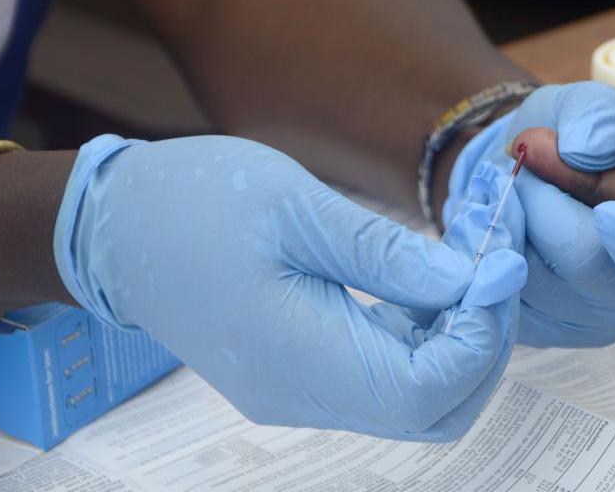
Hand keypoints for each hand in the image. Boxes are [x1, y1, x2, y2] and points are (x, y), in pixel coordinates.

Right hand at [54, 134, 526, 440]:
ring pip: (415, 401)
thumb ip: (389, 254)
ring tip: (468, 268)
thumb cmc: (194, 203)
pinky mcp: (298, 377)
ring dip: (458, 342)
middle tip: (495, 270)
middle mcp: (302, 397)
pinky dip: (422, 340)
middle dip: (484, 346)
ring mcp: (299, 395)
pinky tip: (427, 284)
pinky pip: (383, 379)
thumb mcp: (297, 208)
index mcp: (297, 359)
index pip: (428, 389)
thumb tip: (471, 281)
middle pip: (433, 411)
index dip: (483, 336)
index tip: (498, 266)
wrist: (115, 229)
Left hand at [447, 82, 614, 347]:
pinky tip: (501, 216)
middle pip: (587, 263)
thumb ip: (600, 116)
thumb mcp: (592, 108)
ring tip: (516, 181)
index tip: (610, 212)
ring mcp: (588, 321)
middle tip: (527, 155)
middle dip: (545, 202)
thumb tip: (585, 149)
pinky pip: (499, 288)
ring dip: (512, 215)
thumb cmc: (573, 142)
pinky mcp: (537, 328)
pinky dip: (489, 241)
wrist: (522, 174)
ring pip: (532, 273)